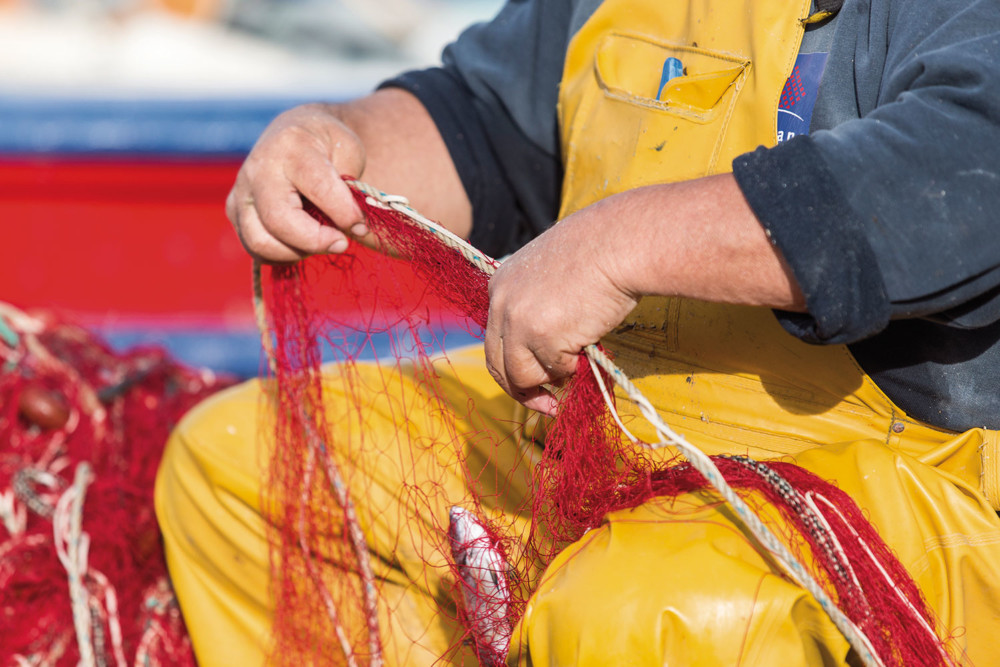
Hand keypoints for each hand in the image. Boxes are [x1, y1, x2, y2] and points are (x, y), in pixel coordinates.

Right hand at [225, 103, 368, 262]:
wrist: (296, 131)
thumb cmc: (329, 146)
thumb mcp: (350, 152)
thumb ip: (352, 189)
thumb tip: (353, 230)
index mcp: (292, 146)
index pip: (318, 188)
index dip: (343, 213)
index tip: (361, 226)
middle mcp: (258, 168)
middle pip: (279, 221)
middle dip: (315, 241)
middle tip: (341, 242)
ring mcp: (241, 191)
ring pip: (260, 242)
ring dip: (297, 251)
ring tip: (319, 240)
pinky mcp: (234, 211)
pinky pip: (255, 248)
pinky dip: (282, 254)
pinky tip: (302, 242)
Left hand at [484, 199, 639, 415]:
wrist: (618, 243)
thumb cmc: (596, 253)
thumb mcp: (548, 273)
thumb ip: (536, 306)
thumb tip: (543, 351)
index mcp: (499, 286)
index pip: (495, 340)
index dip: (514, 367)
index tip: (533, 383)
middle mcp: (501, 304)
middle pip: (498, 365)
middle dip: (522, 391)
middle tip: (547, 405)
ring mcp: (518, 321)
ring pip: (522, 376)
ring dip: (550, 379)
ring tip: (576, 361)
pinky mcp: (541, 336)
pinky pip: (554, 370)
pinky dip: (573, 365)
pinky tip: (588, 341)